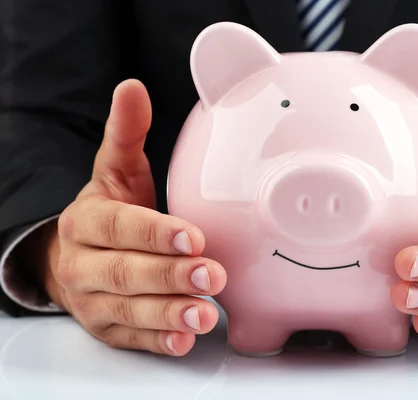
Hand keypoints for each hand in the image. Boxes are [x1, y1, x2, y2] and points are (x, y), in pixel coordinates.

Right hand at [31, 80, 226, 355]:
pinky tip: (185, 339)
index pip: (119, 227)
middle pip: (125, 272)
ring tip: (205, 312)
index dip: (154, 233)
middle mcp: (84, 263)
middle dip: (169, 275)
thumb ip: (126, 134)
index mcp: (87, 221)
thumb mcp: (115, 171)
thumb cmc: (108, 211)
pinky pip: (131, 338)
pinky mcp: (108, 328)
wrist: (75, 256)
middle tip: (213, 274)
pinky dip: (159, 341)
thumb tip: (133, 87)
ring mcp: (93, 300)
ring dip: (169, 313)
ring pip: (129, 310)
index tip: (193, 236)